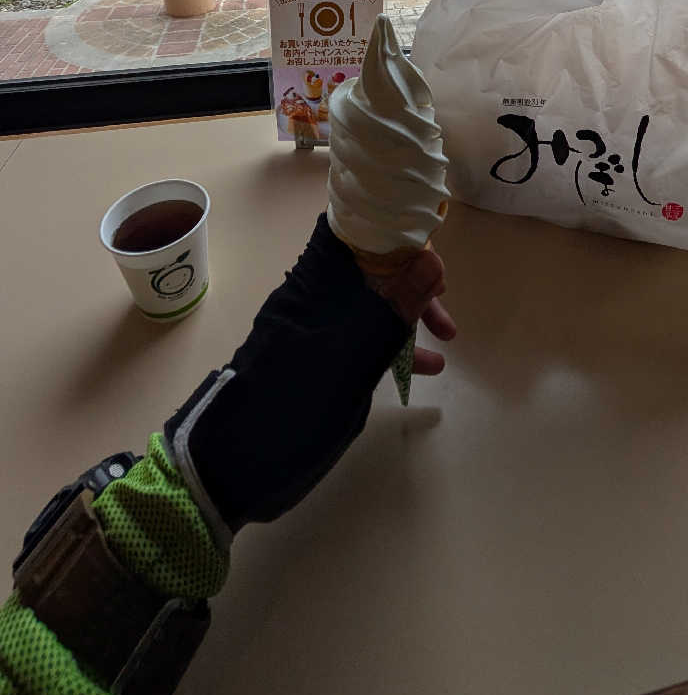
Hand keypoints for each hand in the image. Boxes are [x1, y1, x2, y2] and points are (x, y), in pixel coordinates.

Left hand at [164, 215, 452, 533]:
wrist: (235, 465)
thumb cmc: (291, 405)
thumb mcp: (350, 359)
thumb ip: (392, 310)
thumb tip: (431, 260)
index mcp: (313, 281)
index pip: (352, 229)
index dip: (392, 231)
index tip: (429, 250)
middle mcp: (314, 295)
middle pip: (368, 266)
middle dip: (410, 279)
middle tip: (443, 307)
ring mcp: (317, 327)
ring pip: (370, 303)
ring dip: (408, 315)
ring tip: (446, 341)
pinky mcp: (321, 358)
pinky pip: (364, 336)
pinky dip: (392, 345)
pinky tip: (425, 368)